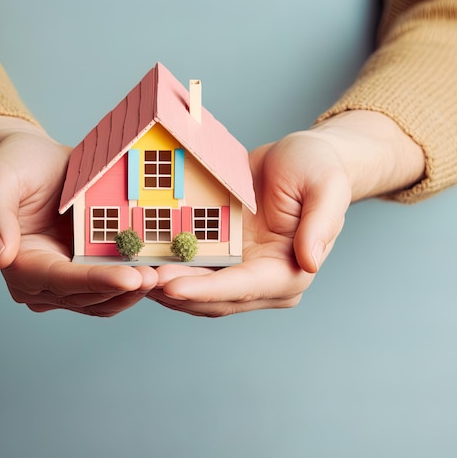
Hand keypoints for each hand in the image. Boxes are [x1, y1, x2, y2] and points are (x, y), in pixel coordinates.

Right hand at [0, 115, 156, 315]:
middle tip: (158, 277)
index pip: (60, 280)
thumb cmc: (13, 165)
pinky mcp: (84, 275)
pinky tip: (157, 272)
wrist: (33, 161)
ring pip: (102, 301)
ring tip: (164, 276)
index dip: (95, 281)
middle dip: (122, 289)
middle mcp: (39, 282)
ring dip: (132, 293)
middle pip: (85, 296)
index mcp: (17, 263)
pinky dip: (132, 286)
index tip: (129, 278)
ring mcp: (63, 283)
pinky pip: (111, 290)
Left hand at [150, 110, 424, 316]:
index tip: (172, 286)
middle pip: (212, 299)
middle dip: (175, 292)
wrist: (299, 158)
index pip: (243, 289)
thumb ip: (321, 224)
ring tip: (130, 274)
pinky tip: (140, 260)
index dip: (206, 291)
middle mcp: (262, 282)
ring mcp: (239, 273)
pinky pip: (190, 271)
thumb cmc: (317, 169)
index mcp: (288, 272)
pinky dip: (166, 270)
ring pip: (196, 293)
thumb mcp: (326, 186)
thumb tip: (311, 263)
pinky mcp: (221, 260)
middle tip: (138, 280)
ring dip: (164, 287)